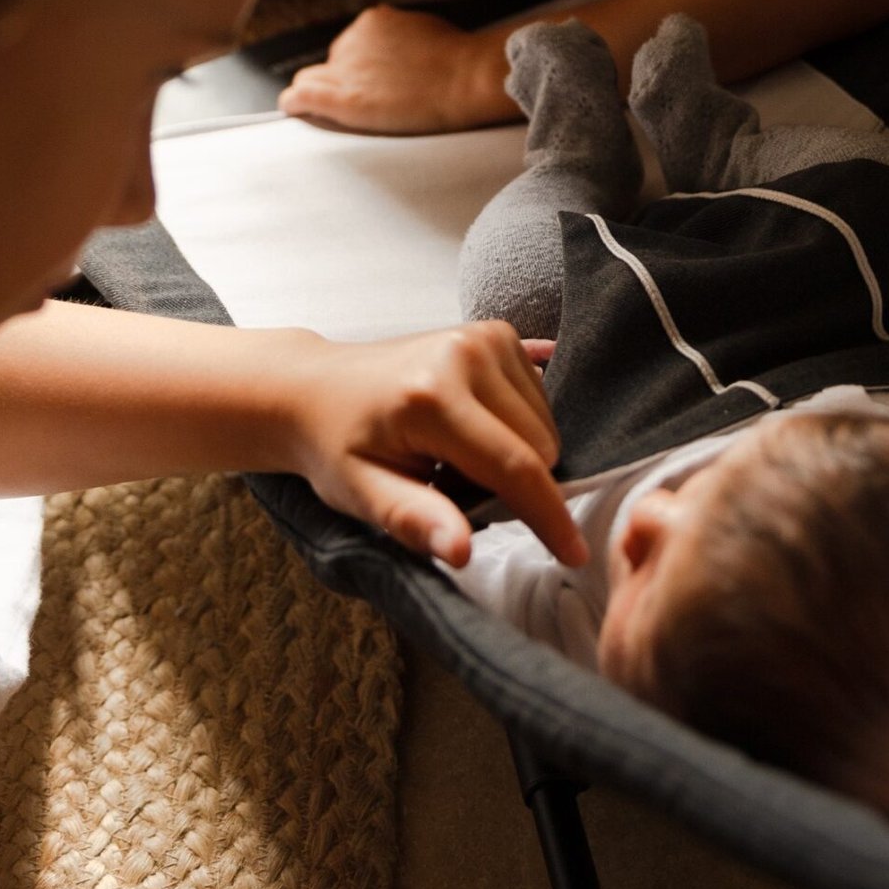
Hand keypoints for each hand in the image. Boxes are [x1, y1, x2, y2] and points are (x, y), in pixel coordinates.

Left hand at [277, 325, 585, 568]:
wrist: (314, 388)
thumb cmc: (336, 447)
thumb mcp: (361, 494)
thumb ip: (414, 520)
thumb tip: (462, 552)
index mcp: (432, 397)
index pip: (514, 467)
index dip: (549, 517)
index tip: (575, 555)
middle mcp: (466, 354)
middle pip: (540, 447)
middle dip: (514, 485)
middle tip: (453, 487)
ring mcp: (485, 336)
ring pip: (545, 424)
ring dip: (515, 455)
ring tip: (456, 457)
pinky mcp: (496, 332)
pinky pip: (540, 397)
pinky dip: (517, 425)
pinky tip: (474, 428)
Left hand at [279, 5, 514, 134]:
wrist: (466, 78)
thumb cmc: (457, 59)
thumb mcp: (425, 30)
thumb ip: (401, 37)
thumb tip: (397, 48)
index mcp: (373, 21)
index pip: (350, 46)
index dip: (357, 67)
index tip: (370, 81)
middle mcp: (352, 40)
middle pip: (331, 64)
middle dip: (341, 80)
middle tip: (364, 102)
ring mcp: (345, 69)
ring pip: (312, 80)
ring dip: (319, 93)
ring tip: (327, 112)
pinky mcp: (343, 98)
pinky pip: (302, 96)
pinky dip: (294, 103)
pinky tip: (293, 109)